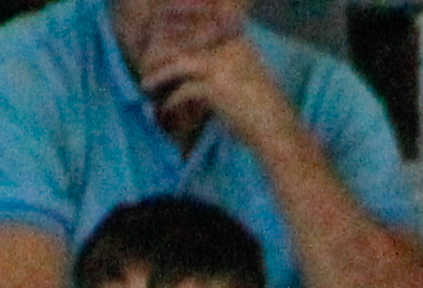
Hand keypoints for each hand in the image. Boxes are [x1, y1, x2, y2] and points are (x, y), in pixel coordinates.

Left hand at [132, 15, 296, 147]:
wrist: (276, 127)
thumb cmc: (262, 105)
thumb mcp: (246, 72)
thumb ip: (224, 60)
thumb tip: (194, 61)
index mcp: (237, 39)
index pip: (200, 24)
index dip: (177, 29)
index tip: (159, 36)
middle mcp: (229, 46)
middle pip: (184, 41)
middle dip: (163, 52)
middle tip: (146, 63)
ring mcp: (222, 65)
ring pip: (179, 63)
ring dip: (160, 74)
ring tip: (146, 84)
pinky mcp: (215, 88)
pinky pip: (182, 91)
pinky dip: (171, 101)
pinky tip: (163, 109)